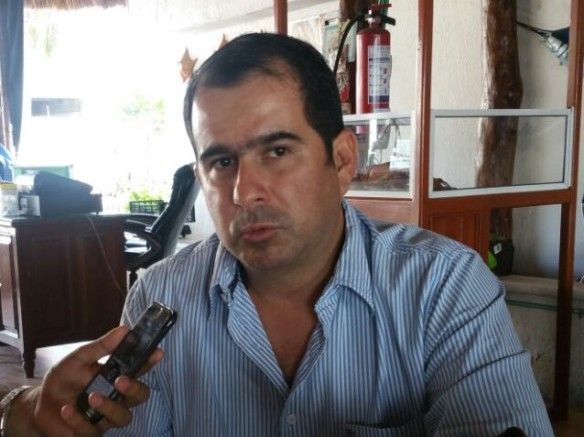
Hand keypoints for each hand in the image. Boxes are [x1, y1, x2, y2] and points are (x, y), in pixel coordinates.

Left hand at [16, 326, 162, 436]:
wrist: (40, 405)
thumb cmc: (64, 380)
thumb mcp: (78, 359)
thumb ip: (101, 347)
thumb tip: (124, 330)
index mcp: (117, 376)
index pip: (140, 368)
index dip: (150, 361)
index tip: (156, 352)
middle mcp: (117, 396)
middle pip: (141, 396)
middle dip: (134, 388)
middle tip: (120, 380)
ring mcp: (106, 416)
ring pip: (123, 417)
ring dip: (109, 406)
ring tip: (91, 397)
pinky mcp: (91, 432)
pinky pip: (92, 430)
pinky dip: (78, 419)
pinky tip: (67, 410)